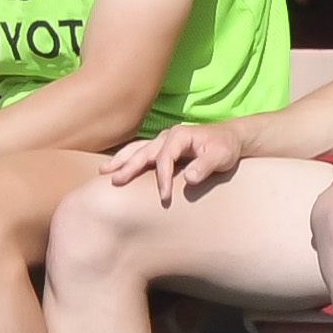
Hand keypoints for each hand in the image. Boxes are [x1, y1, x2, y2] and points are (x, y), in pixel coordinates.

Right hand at [106, 120, 240, 205]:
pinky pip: (140, 152)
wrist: (230, 138)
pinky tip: (117, 166)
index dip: (162, 178)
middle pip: (143, 152)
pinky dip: (127, 158)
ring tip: (103, 171)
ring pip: (136, 150)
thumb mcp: (222, 156)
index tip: (164, 197)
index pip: (164, 158)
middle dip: (128, 166)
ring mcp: (162, 141)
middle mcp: (166, 136)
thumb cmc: (226, 147)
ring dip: (120, 160)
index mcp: (179, 136)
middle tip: (114, 180)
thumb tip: (188, 178)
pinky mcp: (162, 148)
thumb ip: (204, 166)